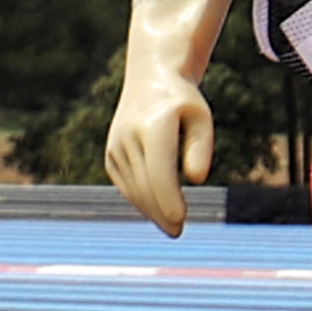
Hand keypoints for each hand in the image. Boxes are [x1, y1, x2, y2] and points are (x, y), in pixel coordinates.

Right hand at [107, 0, 245, 236]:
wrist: (149, 79)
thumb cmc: (182, 101)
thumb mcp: (200, 117)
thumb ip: (200, 147)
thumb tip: (195, 180)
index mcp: (152, 125)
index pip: (158, 172)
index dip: (168, 200)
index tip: (180, 221)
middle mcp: (128, 137)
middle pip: (145, 186)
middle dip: (162, 213)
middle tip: (178, 231)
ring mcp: (116, 147)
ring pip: (134, 190)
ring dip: (152, 211)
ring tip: (172, 226)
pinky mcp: (111, 156)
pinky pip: (127, 186)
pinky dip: (142, 200)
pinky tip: (157, 209)